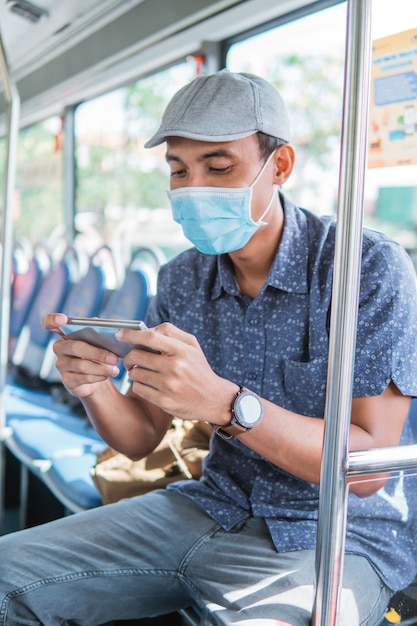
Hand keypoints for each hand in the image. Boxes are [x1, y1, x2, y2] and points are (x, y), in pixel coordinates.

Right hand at [41, 313, 119, 398]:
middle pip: (75, 347)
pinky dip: (98, 376)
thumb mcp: (100, 340)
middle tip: (114, 359)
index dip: (53, 319)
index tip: (63, 319)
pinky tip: (106, 375)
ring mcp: (61, 364)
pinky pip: (83, 377)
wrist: (98, 376)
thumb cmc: (98, 352)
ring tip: (115, 369)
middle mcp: (59, 347)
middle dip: (97, 353)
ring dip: (101, 368)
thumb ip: (99, 330)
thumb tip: (104, 328)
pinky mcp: (67, 380)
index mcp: (65, 332)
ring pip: (81, 365)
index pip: (49, 323)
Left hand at [117, 322, 237, 423]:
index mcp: (181, 351)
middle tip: (130, 359)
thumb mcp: (192, 346)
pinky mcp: (164, 401)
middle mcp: (174, 367)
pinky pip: (138, 389)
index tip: (119, 334)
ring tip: (143, 372)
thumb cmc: (199, 368)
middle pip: (137, 356)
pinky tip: (147, 385)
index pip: (150, 338)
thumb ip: (171, 332)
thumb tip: (147, 329)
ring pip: (135, 374)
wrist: (213, 399)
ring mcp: (168, 386)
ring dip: (134, 372)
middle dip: (128, 356)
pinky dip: (139, 385)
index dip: (131, 334)